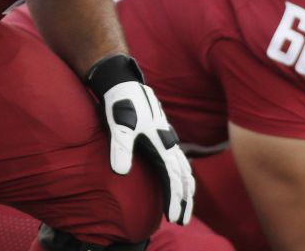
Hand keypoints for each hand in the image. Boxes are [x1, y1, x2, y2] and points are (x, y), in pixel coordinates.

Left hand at [86, 54, 195, 224]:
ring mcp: (166, 137)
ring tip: (184, 206)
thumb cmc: (120, 104)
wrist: (123, 83)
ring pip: (184, 168)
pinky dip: (181, 175)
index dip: (175, 199)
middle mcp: (168, 141)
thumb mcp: (119, 126)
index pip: (173, 178)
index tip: (174, 217)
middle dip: (185, 200)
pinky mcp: (161, 134)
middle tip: (182, 221)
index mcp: (161, 143)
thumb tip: (121, 172)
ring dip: (186, 189)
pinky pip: (177, 159)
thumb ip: (121, 148)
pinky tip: (178, 180)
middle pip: (184, 176)